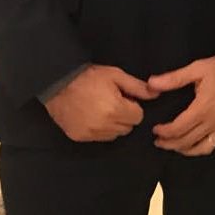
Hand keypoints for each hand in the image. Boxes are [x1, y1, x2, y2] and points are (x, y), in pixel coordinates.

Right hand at [44, 64, 158, 142]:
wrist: (58, 83)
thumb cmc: (89, 77)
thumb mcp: (116, 75)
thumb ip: (138, 87)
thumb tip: (157, 94)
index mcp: (115, 109)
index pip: (138, 117)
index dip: (134, 107)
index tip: (125, 99)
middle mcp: (103, 125)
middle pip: (127, 128)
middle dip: (125, 116)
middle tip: (114, 103)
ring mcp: (89, 133)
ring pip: (114, 135)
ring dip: (114, 125)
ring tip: (103, 109)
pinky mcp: (79, 137)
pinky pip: (99, 138)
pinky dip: (100, 130)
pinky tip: (93, 116)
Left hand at [148, 55, 214, 155]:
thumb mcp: (197, 68)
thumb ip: (174, 78)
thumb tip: (151, 84)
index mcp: (202, 108)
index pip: (178, 128)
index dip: (164, 132)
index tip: (155, 129)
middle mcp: (212, 122)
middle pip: (185, 141)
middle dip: (169, 143)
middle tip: (158, 140)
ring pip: (198, 148)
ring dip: (182, 149)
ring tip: (173, 145)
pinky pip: (212, 146)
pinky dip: (199, 149)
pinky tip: (192, 146)